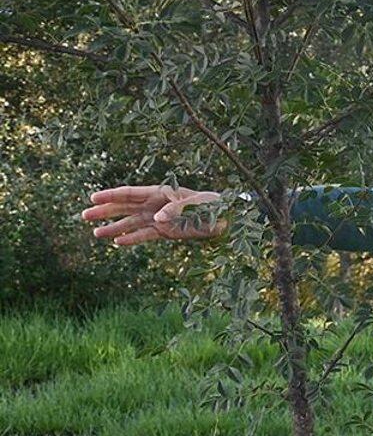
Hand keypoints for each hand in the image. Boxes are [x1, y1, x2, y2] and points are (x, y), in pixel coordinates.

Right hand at [82, 185, 227, 244]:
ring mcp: (158, 219)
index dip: (110, 195)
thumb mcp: (193, 205)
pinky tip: (118, 243)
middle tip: (84, 216)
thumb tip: (155, 219)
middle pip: (124, 207)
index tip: (92, 198)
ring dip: (114, 228)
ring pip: (131, 223)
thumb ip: (174, 210)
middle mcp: (154, 204)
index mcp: (159, 192)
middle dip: (105, 211)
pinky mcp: (164, 232)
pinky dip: (131, 239)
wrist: (225, 219)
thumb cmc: (209, 206)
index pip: (129, 193)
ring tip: (96, 233)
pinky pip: (144, 235)